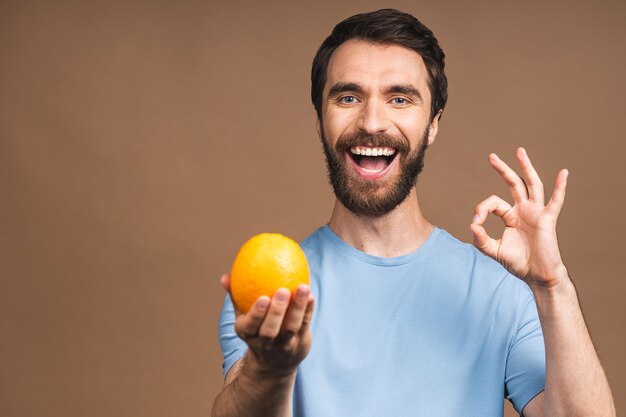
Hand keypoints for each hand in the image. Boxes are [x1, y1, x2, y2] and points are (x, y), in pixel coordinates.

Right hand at [221, 274, 314, 375]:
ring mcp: (284, 345)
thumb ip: (235, 296)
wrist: (273, 364)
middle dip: (277, 311)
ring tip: (302, 287)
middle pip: (270, 330)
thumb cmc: (255, 330)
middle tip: (283, 290)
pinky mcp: (300, 342)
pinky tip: (310, 295)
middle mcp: (265, 343)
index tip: (263, 298)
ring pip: (291, 327)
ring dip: (297, 307)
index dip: (256, 314)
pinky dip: (308, 310)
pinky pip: (305, 324)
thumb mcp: (243, 317)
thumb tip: (225, 277)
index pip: (250, 326)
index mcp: (247, 333)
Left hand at [470, 147, 568, 288]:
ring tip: (519, 151)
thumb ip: (480, 239)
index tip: (476, 223)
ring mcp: (536, 213)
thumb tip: (472, 224)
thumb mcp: (493, 250)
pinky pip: (556, 201)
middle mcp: (523, 211)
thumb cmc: (517, 262)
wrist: (536, 276)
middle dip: (503, 170)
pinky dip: (560, 187)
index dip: (481, 209)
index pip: (493, 203)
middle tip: (491, 156)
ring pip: (531, 185)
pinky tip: (563, 173)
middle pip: (514, 184)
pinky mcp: (547, 220)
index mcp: (511, 216)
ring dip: (526, 167)